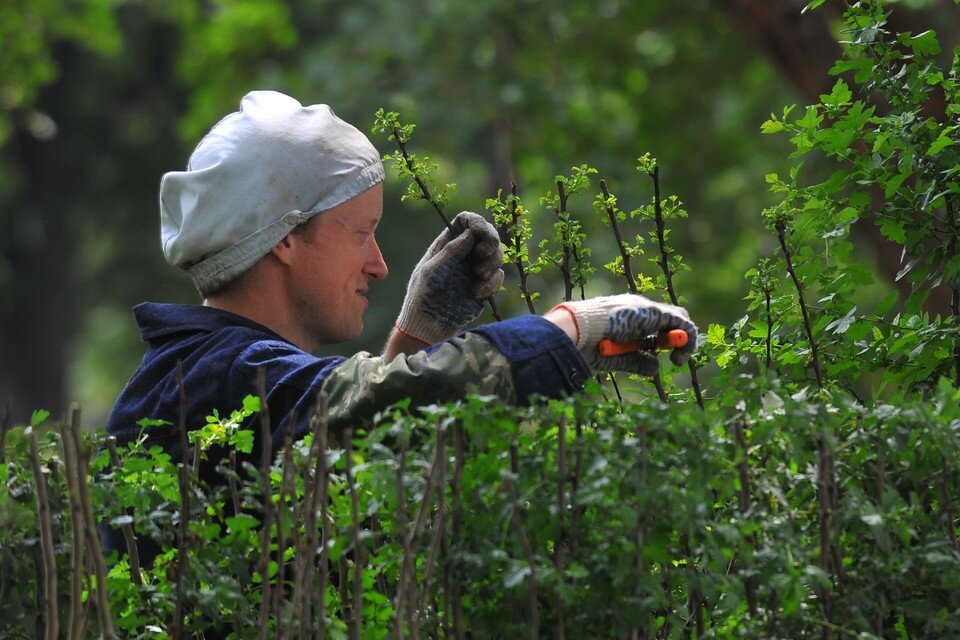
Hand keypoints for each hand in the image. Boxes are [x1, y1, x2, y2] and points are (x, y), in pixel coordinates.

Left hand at [396, 212, 503, 343]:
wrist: (429, 326)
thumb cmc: (423, 296)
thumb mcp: (432, 271)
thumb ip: (451, 251)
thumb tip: (470, 233)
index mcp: (446, 244)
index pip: (465, 221)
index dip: (477, 222)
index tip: (480, 231)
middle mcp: (464, 253)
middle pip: (488, 234)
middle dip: (491, 241)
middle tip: (484, 253)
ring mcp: (475, 269)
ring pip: (497, 254)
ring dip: (492, 262)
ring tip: (478, 275)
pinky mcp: (484, 286)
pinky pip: (498, 276)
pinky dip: (491, 283)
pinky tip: (476, 293)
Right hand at [547, 294, 697, 375]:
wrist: (577, 330)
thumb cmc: (587, 344)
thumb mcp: (617, 357)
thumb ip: (636, 361)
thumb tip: (655, 366)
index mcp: (627, 315)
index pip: (655, 321)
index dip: (664, 337)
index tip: (663, 356)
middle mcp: (639, 307)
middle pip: (671, 317)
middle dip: (676, 337)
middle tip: (675, 357)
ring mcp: (646, 308)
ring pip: (679, 317)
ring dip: (683, 339)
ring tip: (678, 359)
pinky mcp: (654, 313)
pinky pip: (681, 323)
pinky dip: (686, 339)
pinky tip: (680, 355)